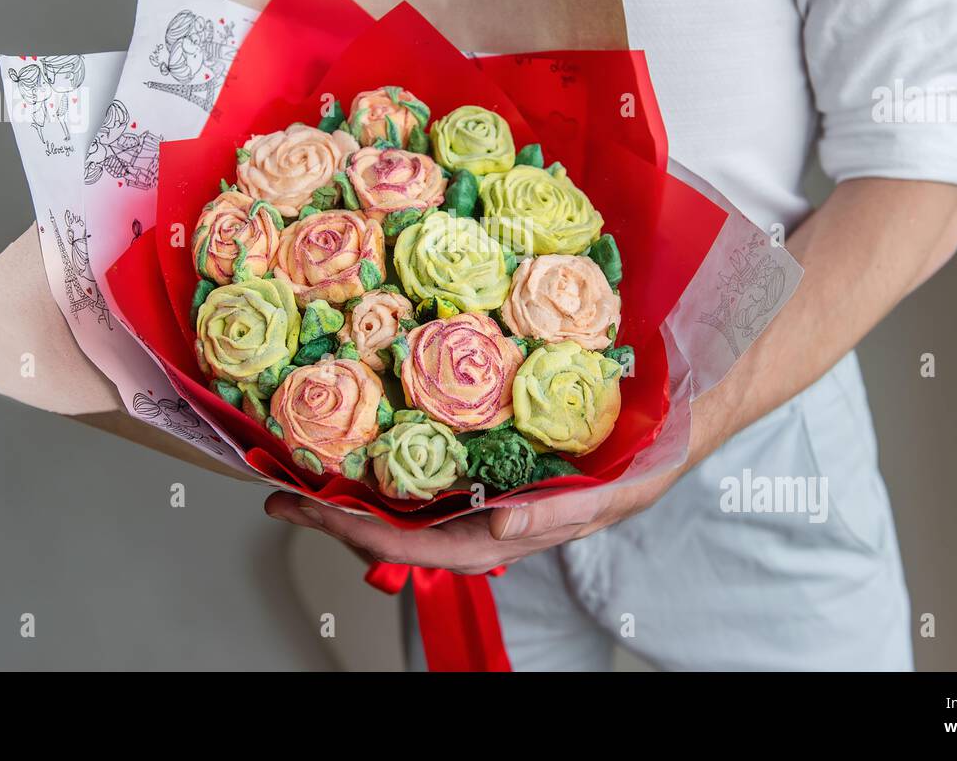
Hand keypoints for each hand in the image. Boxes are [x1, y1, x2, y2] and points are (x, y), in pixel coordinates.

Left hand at [264, 400, 724, 574]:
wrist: (676, 409)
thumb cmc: (649, 453)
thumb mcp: (618, 485)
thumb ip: (564, 511)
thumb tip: (502, 530)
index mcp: (515, 530)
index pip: (428, 546)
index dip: (367, 536)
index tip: (314, 516)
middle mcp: (491, 512)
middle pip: (402, 529)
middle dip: (338, 519)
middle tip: (280, 496)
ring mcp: (487, 485)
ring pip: (410, 502)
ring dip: (354, 493)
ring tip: (300, 474)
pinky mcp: (490, 453)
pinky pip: (430, 466)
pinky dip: (389, 461)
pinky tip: (360, 442)